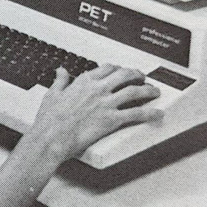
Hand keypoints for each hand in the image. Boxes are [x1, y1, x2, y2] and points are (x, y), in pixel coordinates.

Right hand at [21, 64, 162, 163]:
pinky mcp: (112, 119)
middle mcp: (98, 89)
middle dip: (136, 74)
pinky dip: (150, 113)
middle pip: (124, 75)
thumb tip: (61, 71)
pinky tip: (157, 113)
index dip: (117, 68)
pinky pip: (136, 113)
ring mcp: (106, 103)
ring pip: (134, 91)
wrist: (50, 137)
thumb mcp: (52, 94)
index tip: (121, 71)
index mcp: (84, 82)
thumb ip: (60, 81)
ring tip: (155, 92)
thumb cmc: (49, 120)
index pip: (107, 68)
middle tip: (142, 78)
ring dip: (148, 90)